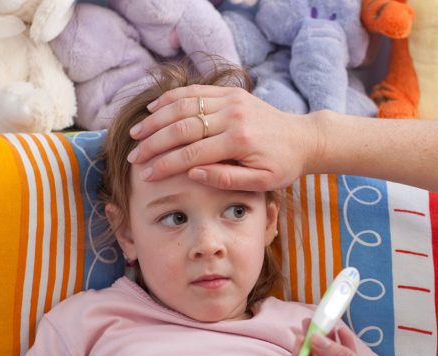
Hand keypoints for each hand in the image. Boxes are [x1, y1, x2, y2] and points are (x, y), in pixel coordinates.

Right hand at [127, 84, 318, 190]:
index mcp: (240, 142)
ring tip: (135, 134)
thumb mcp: (261, 183)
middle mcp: (233, 116)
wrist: (302, 138)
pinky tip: (153, 110)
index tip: (146, 175)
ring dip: (155, 120)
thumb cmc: (282, 166)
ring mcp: (231, 100)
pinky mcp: (231, 92)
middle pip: (182, 127)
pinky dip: (171, 99)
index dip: (166, 165)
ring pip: (183, 105)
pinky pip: (194, 91)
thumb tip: (192, 173)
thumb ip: (226, 179)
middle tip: (134, 157)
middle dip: (153, 143)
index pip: (192, 154)